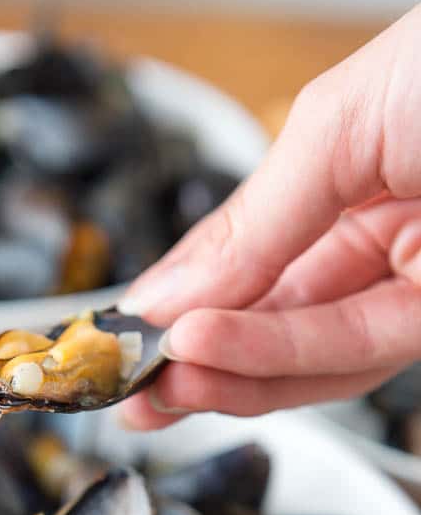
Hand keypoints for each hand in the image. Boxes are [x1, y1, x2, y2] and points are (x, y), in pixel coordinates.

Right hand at [118, 4, 420, 428]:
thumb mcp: (335, 128)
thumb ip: (253, 222)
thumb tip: (168, 291)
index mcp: (342, 185)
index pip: (243, 259)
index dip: (179, 299)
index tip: (122, 329)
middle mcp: (371, 245)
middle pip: (266, 322)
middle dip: (192, 360)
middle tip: (126, 385)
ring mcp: (408, 289)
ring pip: (303, 355)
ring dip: (225, 373)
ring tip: (159, 380)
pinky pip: (350, 350)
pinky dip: (275, 354)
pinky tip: (210, 353)